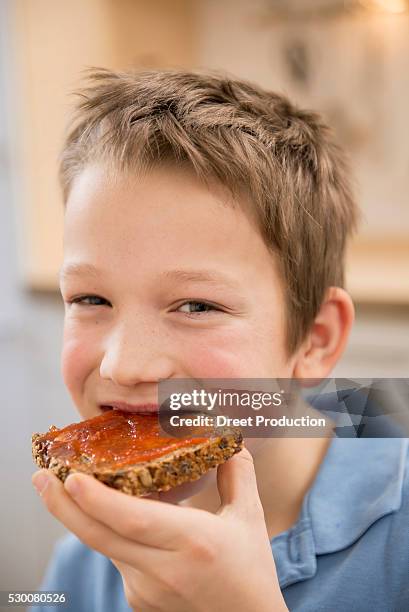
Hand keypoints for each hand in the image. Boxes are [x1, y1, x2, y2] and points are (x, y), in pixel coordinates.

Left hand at [32, 448, 287, 611]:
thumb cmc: (250, 569)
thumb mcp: (250, 518)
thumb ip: (237, 474)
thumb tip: (229, 440)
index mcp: (193, 541)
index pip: (134, 521)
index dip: (100, 500)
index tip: (72, 478)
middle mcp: (163, 568)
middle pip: (101, 536)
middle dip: (63, 506)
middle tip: (40, 477)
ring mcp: (146, 588)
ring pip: (104, 546)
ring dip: (78, 516)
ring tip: (57, 487)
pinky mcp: (138, 599)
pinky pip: (116, 557)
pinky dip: (105, 532)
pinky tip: (101, 513)